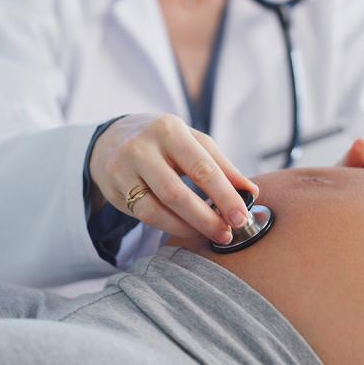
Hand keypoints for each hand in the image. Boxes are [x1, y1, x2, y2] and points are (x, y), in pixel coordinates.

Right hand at [89, 114, 257, 243]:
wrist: (112, 139)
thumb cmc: (165, 142)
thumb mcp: (194, 143)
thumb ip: (222, 166)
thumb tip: (251, 191)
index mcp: (170, 130)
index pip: (202, 168)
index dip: (225, 196)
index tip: (242, 216)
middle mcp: (142, 148)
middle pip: (178, 192)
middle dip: (207, 217)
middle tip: (228, 233)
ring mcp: (124, 169)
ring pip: (158, 209)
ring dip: (190, 227)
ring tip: (212, 234)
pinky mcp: (114, 190)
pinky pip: (145, 216)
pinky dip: (171, 226)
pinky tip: (189, 230)